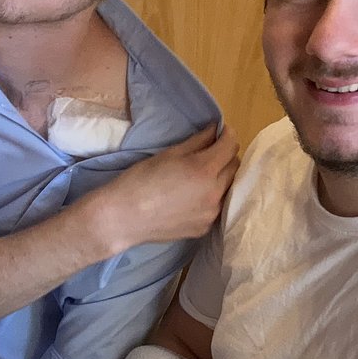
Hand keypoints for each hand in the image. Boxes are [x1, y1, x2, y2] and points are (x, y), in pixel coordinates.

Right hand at [81, 125, 239, 253]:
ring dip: (222, 178)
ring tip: (203, 175)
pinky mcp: (205, 228)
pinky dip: (212, 197)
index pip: (230, 146)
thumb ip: (197, 141)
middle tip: (211, 152)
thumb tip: (215, 130)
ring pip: (229, 189)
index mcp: (204, 170)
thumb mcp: (169, 154)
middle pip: (234, 167)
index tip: (222, 131)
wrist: (123, 218)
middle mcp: (214, 193)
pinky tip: (195, 196)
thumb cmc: (141, 180)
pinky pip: (217, 207)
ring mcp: (212, 213)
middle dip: (226, 156)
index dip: (228, 134)